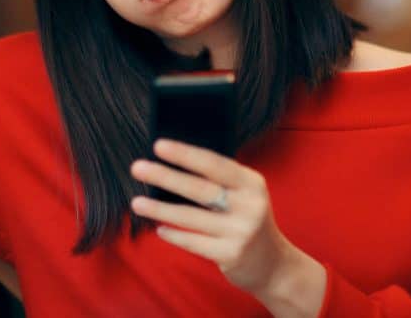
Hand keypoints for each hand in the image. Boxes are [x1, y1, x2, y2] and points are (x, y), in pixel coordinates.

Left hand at [129, 139, 322, 310]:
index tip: (158, 145)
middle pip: (199, 188)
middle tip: (137, 168)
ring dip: (160, 209)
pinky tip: (159, 229)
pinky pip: (194, 242)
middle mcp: (249, 205)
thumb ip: (218, 181)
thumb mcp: (244, 195)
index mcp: (251, 183)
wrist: (274, 265)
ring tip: (136, 202)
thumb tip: (172, 163)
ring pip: (192, 217)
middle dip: (165, 176)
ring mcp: (241, 232)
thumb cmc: (248, 220)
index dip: (185, 154)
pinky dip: (174, 235)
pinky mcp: (232, 255)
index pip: (214, 163)